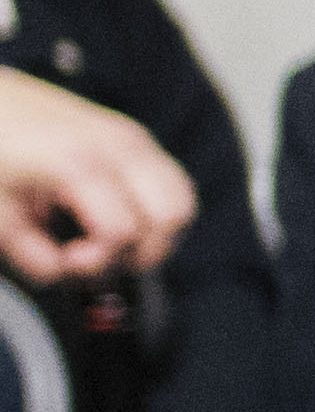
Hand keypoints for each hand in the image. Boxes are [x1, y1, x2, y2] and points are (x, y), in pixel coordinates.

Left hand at [0, 68, 192, 280]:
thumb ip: (36, 257)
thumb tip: (72, 273)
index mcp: (78, 165)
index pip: (121, 231)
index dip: (98, 261)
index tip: (68, 260)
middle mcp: (118, 148)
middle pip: (167, 218)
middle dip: (140, 252)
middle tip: (101, 257)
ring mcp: (136, 140)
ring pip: (182, 204)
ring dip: (158, 235)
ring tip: (118, 241)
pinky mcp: (141, 139)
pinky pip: (176, 187)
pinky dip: (162, 214)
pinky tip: (126, 218)